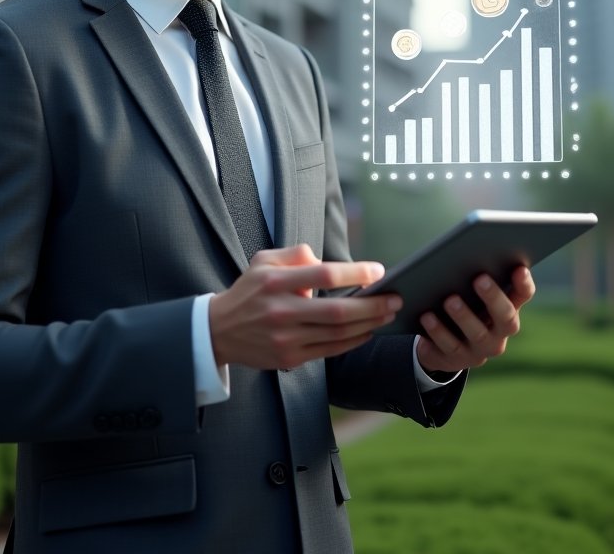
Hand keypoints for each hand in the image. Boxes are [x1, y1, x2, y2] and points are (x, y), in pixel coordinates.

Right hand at [209, 244, 400, 369]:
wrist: (218, 331)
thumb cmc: (248, 291)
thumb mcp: (263, 261)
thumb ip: (295, 255)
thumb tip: (324, 261)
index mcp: (275, 281)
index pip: (324, 274)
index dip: (356, 273)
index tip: (378, 271)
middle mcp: (281, 311)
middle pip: (337, 311)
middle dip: (372, 305)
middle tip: (395, 298)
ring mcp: (285, 338)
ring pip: (337, 334)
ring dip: (368, 324)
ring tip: (387, 313)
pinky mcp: (289, 359)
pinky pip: (329, 351)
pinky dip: (352, 342)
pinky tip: (367, 331)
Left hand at [415, 266, 534, 373]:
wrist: (439, 344)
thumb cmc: (458, 304)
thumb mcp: (466, 290)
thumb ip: (473, 274)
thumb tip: (466, 251)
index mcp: (506, 309)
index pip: (523, 295)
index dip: (524, 283)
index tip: (519, 267)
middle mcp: (499, 332)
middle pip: (505, 317)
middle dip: (493, 297)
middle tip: (480, 278)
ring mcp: (480, 350)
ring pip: (478, 335)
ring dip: (464, 316)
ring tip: (450, 300)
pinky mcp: (457, 360)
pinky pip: (449, 347)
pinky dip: (438, 331)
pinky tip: (427, 316)